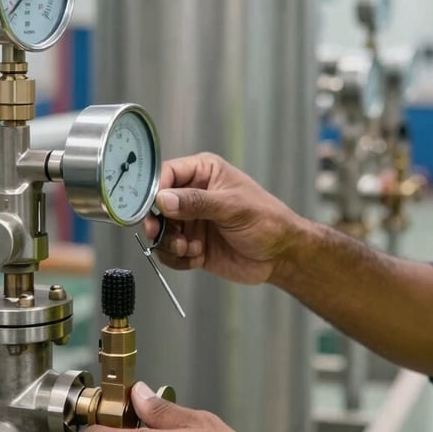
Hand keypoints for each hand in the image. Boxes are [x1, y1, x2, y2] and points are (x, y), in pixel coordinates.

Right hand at [145, 153, 302, 284]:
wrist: (280, 255)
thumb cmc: (267, 220)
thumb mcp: (232, 207)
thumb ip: (197, 202)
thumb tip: (163, 199)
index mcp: (203, 173)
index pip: (167, 174)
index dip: (154, 190)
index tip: (152, 208)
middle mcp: (193, 195)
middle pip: (157, 205)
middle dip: (158, 222)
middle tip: (160, 233)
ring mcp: (191, 221)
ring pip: (161, 231)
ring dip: (169, 243)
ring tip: (189, 248)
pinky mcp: (192, 245)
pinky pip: (170, 253)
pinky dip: (178, 258)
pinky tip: (197, 256)